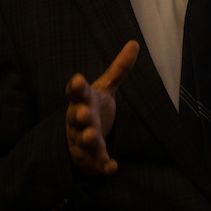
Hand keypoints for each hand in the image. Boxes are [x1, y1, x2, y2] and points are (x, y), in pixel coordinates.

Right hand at [65, 40, 138, 175]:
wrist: (79, 142)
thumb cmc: (91, 109)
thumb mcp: (104, 89)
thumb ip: (118, 69)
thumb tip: (134, 43)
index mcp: (83, 101)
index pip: (76, 93)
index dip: (76, 87)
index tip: (78, 79)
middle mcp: (79, 121)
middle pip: (76, 118)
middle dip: (79, 115)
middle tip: (83, 113)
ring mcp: (83, 140)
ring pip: (83, 140)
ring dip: (88, 138)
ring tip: (92, 136)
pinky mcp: (91, 159)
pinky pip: (96, 163)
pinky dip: (104, 165)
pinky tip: (112, 167)